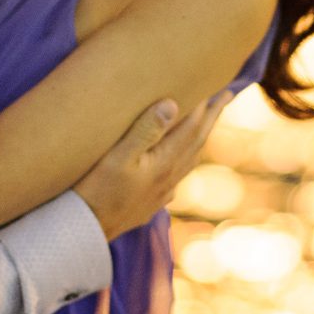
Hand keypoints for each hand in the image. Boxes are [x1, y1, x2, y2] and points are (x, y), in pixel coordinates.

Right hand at [73, 90, 235, 241]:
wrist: (85, 231)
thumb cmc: (96, 190)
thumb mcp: (117, 156)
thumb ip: (145, 130)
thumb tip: (172, 104)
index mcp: (165, 163)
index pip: (192, 127)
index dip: (203, 104)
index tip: (212, 82)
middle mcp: (170, 177)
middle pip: (198, 141)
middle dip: (213, 116)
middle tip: (228, 94)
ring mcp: (162, 192)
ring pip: (190, 158)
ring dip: (201, 136)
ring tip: (207, 122)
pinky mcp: (151, 202)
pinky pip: (178, 174)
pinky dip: (185, 158)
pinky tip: (180, 160)